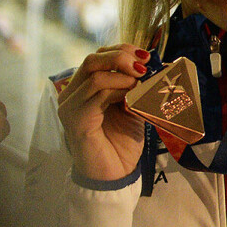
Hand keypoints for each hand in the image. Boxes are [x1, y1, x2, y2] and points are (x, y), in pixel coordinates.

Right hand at [57, 45, 149, 181]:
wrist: (115, 175)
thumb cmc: (122, 142)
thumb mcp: (133, 107)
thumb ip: (137, 87)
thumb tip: (156, 65)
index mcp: (83, 88)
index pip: (98, 56)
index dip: (122, 50)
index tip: (146, 55)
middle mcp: (72, 95)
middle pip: (92, 60)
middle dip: (121, 57)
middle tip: (144, 65)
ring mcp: (70, 107)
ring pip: (94, 75)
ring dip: (123, 75)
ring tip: (141, 83)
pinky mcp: (76, 121)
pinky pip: (96, 94)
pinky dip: (117, 90)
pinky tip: (131, 97)